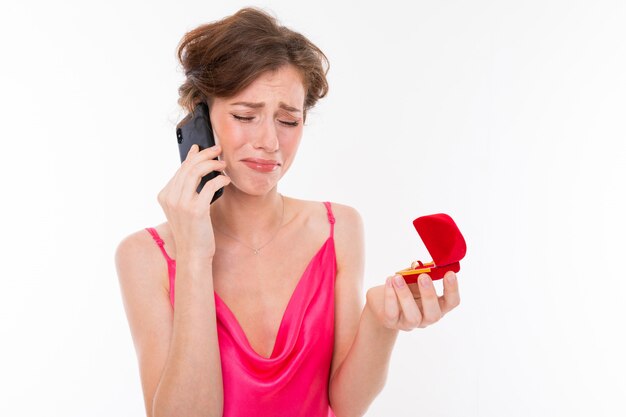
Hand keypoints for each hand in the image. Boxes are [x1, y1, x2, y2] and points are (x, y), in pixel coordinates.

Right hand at [157, 144, 230, 259]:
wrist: (193, 254)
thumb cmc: (192, 230)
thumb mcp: (185, 207)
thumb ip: (187, 189)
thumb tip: (196, 167)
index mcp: (164, 195)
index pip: (180, 169)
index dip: (193, 156)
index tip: (203, 147)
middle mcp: (170, 198)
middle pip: (188, 167)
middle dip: (205, 155)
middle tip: (218, 150)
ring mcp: (181, 204)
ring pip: (196, 172)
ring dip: (212, 164)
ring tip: (223, 164)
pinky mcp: (196, 210)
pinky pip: (210, 186)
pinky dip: (220, 179)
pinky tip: (226, 180)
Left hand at [365, 271, 459, 330]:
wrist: (382, 299)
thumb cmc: (405, 287)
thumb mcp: (414, 279)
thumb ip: (419, 273)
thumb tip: (417, 266)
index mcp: (438, 306)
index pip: (452, 302)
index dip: (452, 289)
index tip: (450, 273)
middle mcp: (426, 318)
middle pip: (434, 315)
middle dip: (429, 295)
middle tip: (423, 277)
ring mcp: (409, 323)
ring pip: (412, 316)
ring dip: (405, 295)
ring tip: (397, 277)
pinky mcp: (392, 323)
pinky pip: (392, 313)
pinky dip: (390, 296)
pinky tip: (389, 281)